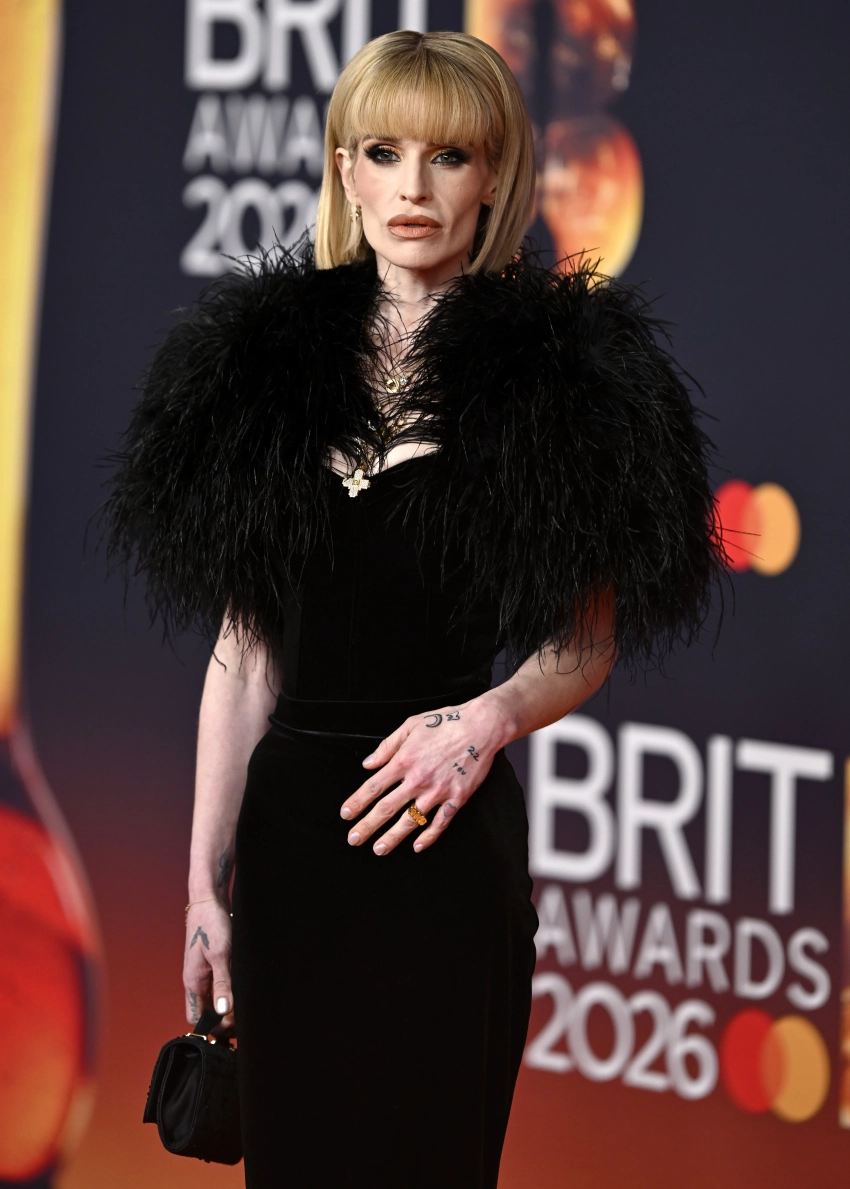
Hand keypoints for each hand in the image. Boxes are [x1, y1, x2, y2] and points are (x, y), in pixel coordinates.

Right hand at [183, 899, 234, 1035]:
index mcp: (193, 981)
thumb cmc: (212, 925)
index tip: (232, 1026)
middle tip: (242, 1021)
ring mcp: (202, 973)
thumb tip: (224, 1012)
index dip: (212, 1026)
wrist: (209, 900)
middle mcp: (195, 980)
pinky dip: (227, 993)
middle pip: (205, 1011)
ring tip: (244, 1010)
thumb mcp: (221, 955)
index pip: (196, 1018)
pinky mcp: (210, 964)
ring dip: (226, 1007)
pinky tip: (240, 992)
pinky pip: (216, 987)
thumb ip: (223, 984)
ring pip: (211, 1000)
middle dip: (221, 1020)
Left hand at [339, 696, 508, 854]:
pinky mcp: (457, 798)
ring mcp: (438, 791)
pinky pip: (440, 822)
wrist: (481, 726)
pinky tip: (417, 846)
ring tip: (379, 849)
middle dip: (367, 826)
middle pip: (386, 808)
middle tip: (354, 839)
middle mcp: (418, 779)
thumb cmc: (446, 722)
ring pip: (410, 820)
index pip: (373, 787)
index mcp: (404, 761)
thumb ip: (387, 747)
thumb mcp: (410, 726)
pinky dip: (429, 836)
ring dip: (392, 837)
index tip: (346, 815)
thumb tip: (368, 764)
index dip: (357, 803)